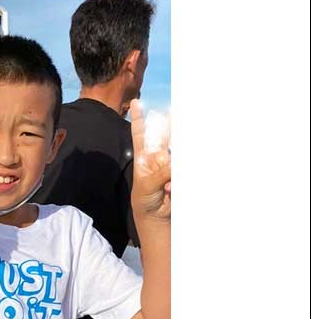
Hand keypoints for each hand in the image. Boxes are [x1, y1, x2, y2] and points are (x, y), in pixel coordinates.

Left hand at [130, 100, 170, 221]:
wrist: (155, 216)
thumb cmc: (144, 199)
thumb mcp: (147, 186)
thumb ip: (161, 173)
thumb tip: (174, 163)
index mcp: (143, 157)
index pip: (140, 133)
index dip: (139, 118)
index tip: (135, 102)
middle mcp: (158, 157)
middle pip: (163, 135)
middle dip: (168, 123)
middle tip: (173, 111)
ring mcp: (170, 164)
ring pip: (176, 150)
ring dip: (175, 157)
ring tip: (168, 175)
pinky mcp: (179, 173)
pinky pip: (182, 168)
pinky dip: (178, 177)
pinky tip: (172, 188)